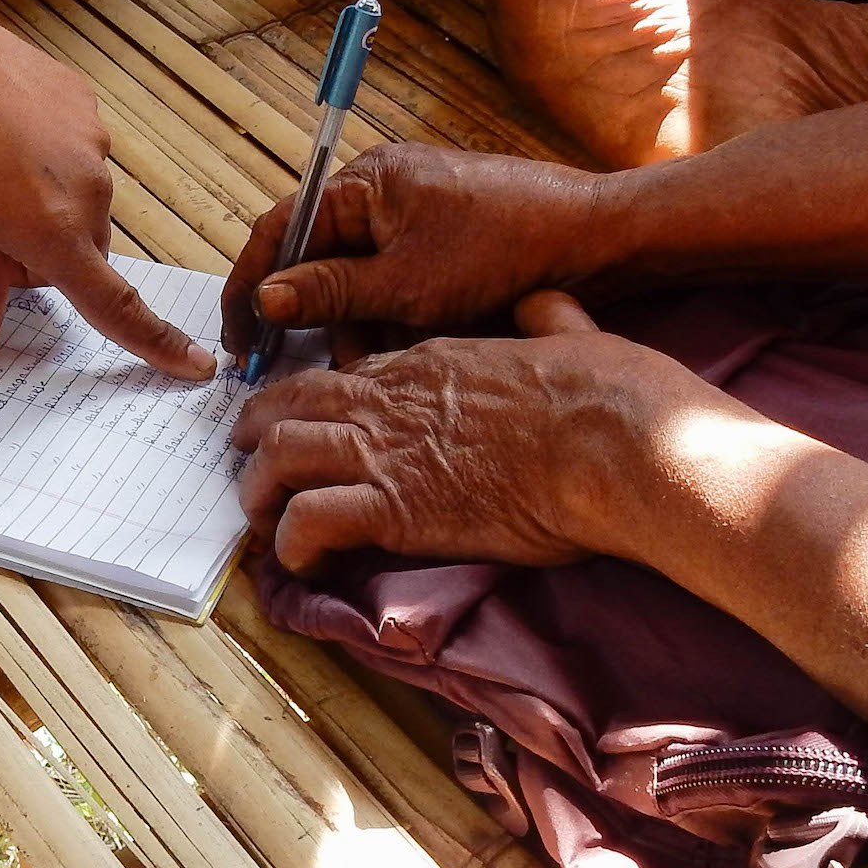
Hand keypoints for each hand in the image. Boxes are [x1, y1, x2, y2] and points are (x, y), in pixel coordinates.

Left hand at [0, 0, 211, 378]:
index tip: (196, 366)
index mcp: (52, 232)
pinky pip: (77, 151)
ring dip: (47, 201)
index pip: (116, 306)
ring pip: (81, 200)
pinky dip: (47, 156)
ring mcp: (90, 141)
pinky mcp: (83, 103)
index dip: (158, 343)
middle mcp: (87, 190)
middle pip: (84, 251)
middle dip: (44, 253)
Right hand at [221, 141, 620, 359]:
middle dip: (320, 318)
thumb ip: (330, 292)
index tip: (238, 337)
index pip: (282, 229)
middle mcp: (384, 191)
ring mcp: (417, 216)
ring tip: (379, 366)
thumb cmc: (504, 248)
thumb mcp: (407, 284)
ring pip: (361, 280)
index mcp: (365, 183)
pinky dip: (397, 318)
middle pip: (321, 260)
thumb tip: (266, 298)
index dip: (252, 285)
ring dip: (362, 326)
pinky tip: (411, 350)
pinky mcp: (446, 242)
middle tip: (319, 369)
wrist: (596, 241)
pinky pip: (399, 283)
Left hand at [235, 292, 670, 569]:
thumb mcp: (576, 332)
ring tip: (262, 520)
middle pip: (291, 404)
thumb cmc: (613, 395)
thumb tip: (542, 303)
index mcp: (432, 360)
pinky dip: (292, 545)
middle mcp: (393, 398)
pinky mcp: (395, 508)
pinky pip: (309, 522)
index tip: (306, 423)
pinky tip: (299, 564)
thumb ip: (547, 318)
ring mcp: (388, 451)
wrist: (618, 443)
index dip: (312, 399)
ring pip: (279, 457)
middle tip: (249, 463)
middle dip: (257, 432)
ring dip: (260, 491)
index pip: (345, 373)